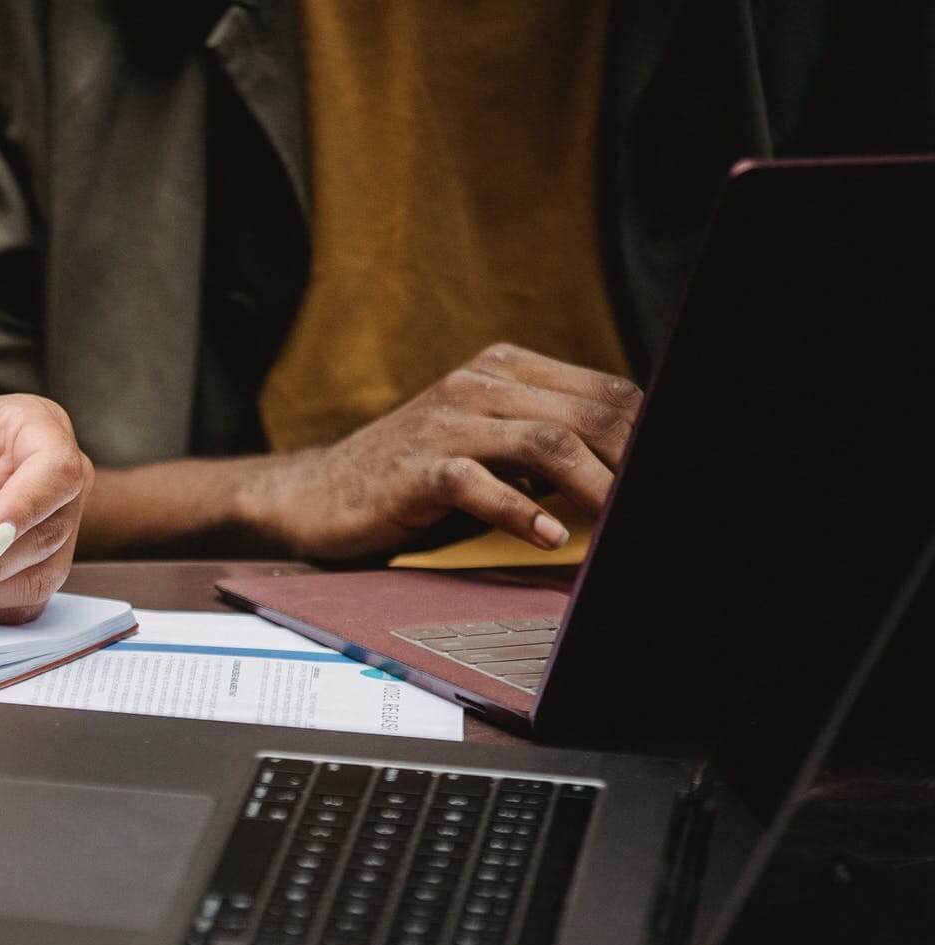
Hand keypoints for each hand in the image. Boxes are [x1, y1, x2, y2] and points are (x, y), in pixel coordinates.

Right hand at [239, 343, 641, 559]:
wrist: (318, 494)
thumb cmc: (409, 475)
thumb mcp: (483, 442)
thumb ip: (542, 441)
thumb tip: (620, 468)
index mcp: (502, 370)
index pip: (602, 390)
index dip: (644, 431)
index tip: (662, 473)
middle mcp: (477, 384)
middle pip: (585, 414)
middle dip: (630, 460)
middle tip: (650, 501)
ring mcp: (445, 423)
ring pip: (546, 443)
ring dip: (595, 486)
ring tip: (616, 521)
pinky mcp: (416, 468)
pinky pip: (481, 484)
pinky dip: (523, 514)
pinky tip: (549, 538)